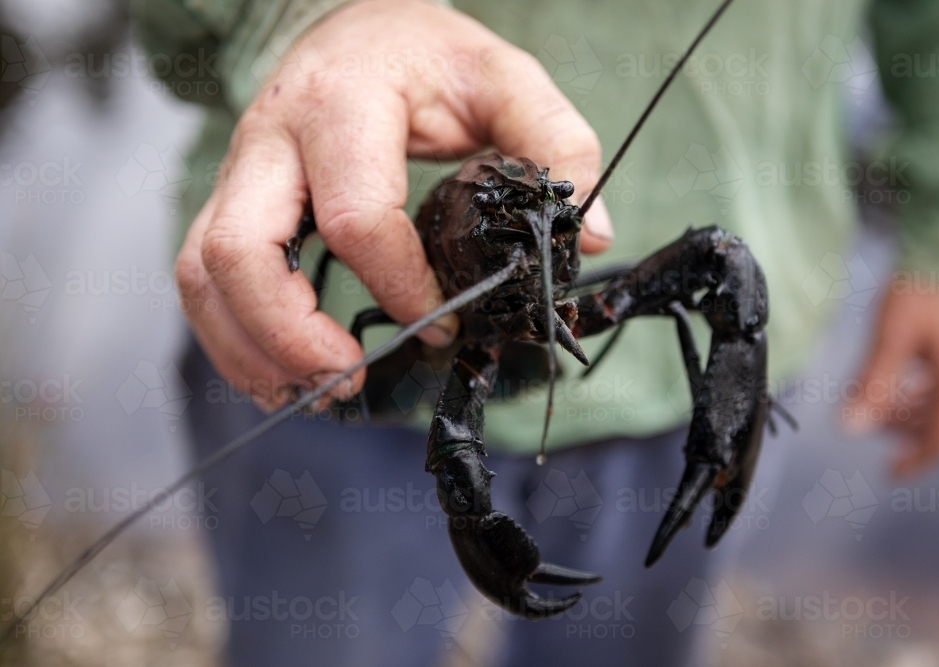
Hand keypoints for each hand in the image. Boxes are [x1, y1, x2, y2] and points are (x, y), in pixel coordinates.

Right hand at [175, 0, 612, 409]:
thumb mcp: (504, 78)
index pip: (356, 215)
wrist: (358, 30)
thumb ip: (556, 143)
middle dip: (290, 334)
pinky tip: (283, 371)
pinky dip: (234, 336)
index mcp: (344, 104)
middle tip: (349, 376)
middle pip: (240, 251)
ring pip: (204, 272)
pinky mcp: (232, 200)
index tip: (443, 321)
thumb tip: (592, 230)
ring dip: (250, 348)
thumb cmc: (426, 56)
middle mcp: (273, 138)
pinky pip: (203, 275)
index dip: (399, 286)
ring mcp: (241, 171)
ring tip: (315, 390)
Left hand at [846, 289, 938, 476]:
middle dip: (904, 425)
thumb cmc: (929, 285)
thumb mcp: (892, 336)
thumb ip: (874, 384)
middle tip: (868, 414)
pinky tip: (905, 365)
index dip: (916, 461)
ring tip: (878, 387)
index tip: (890, 471)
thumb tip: (851, 428)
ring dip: (913, 402)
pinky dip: (926, 381)